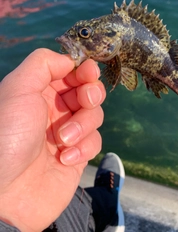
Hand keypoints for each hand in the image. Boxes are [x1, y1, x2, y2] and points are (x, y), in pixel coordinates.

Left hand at [0, 48, 105, 230]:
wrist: (5, 192)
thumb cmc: (8, 135)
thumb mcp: (18, 88)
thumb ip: (43, 64)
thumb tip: (70, 60)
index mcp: (40, 91)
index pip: (71, 73)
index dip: (84, 70)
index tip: (90, 72)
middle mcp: (56, 109)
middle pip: (88, 91)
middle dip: (91, 93)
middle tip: (85, 100)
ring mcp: (68, 132)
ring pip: (94, 116)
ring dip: (82, 125)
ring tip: (62, 140)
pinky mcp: (78, 154)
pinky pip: (94, 142)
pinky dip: (82, 148)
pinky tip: (63, 159)